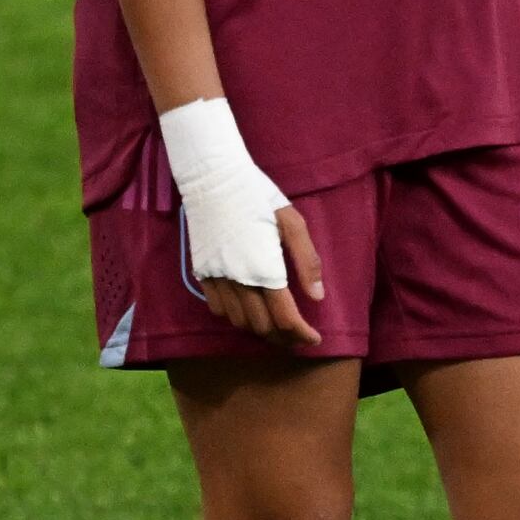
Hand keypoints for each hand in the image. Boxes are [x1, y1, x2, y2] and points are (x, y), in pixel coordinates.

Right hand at [198, 209, 326, 349]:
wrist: (213, 181)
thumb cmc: (259, 197)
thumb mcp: (293, 223)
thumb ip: (307, 262)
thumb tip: (317, 297)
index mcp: (265, 270)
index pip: (285, 318)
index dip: (302, 334)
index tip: (314, 339)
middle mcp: (239, 281)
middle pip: (263, 327)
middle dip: (284, 338)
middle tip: (300, 335)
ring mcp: (217, 279)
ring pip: (240, 322)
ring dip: (261, 330)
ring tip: (278, 325)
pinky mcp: (203, 274)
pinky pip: (218, 309)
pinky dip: (236, 317)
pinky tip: (249, 309)